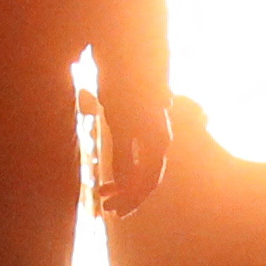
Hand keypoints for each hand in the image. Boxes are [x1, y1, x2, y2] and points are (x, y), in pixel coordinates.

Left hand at [93, 77, 172, 215]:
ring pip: (144, 170)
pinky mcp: (146, 129)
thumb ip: (124, 153)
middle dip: (128, 196)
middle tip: (106, 209)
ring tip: (104, 195)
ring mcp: (156, 134)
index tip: (112, 211)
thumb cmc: (123, 84)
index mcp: (157, 141)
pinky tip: (111, 178)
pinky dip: (127, 171)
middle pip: (148, 179)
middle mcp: (161, 140)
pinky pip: (141, 158)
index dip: (131, 199)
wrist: (130, 54)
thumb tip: (125, 184)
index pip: (148, 181)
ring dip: (125, 186)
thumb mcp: (119, 120)